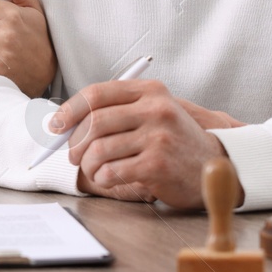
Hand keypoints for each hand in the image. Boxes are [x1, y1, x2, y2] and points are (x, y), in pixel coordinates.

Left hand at [50, 79, 234, 209]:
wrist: (217, 167)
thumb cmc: (175, 142)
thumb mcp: (153, 114)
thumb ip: (117, 112)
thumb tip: (65, 123)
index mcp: (150, 91)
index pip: (97, 94)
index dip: (70, 110)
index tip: (55, 125)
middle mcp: (155, 109)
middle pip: (94, 122)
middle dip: (75, 143)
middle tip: (74, 157)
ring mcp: (158, 136)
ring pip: (98, 150)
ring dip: (89, 166)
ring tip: (94, 171)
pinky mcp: (157, 164)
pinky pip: (112, 171)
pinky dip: (103, 179)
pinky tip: (109, 180)